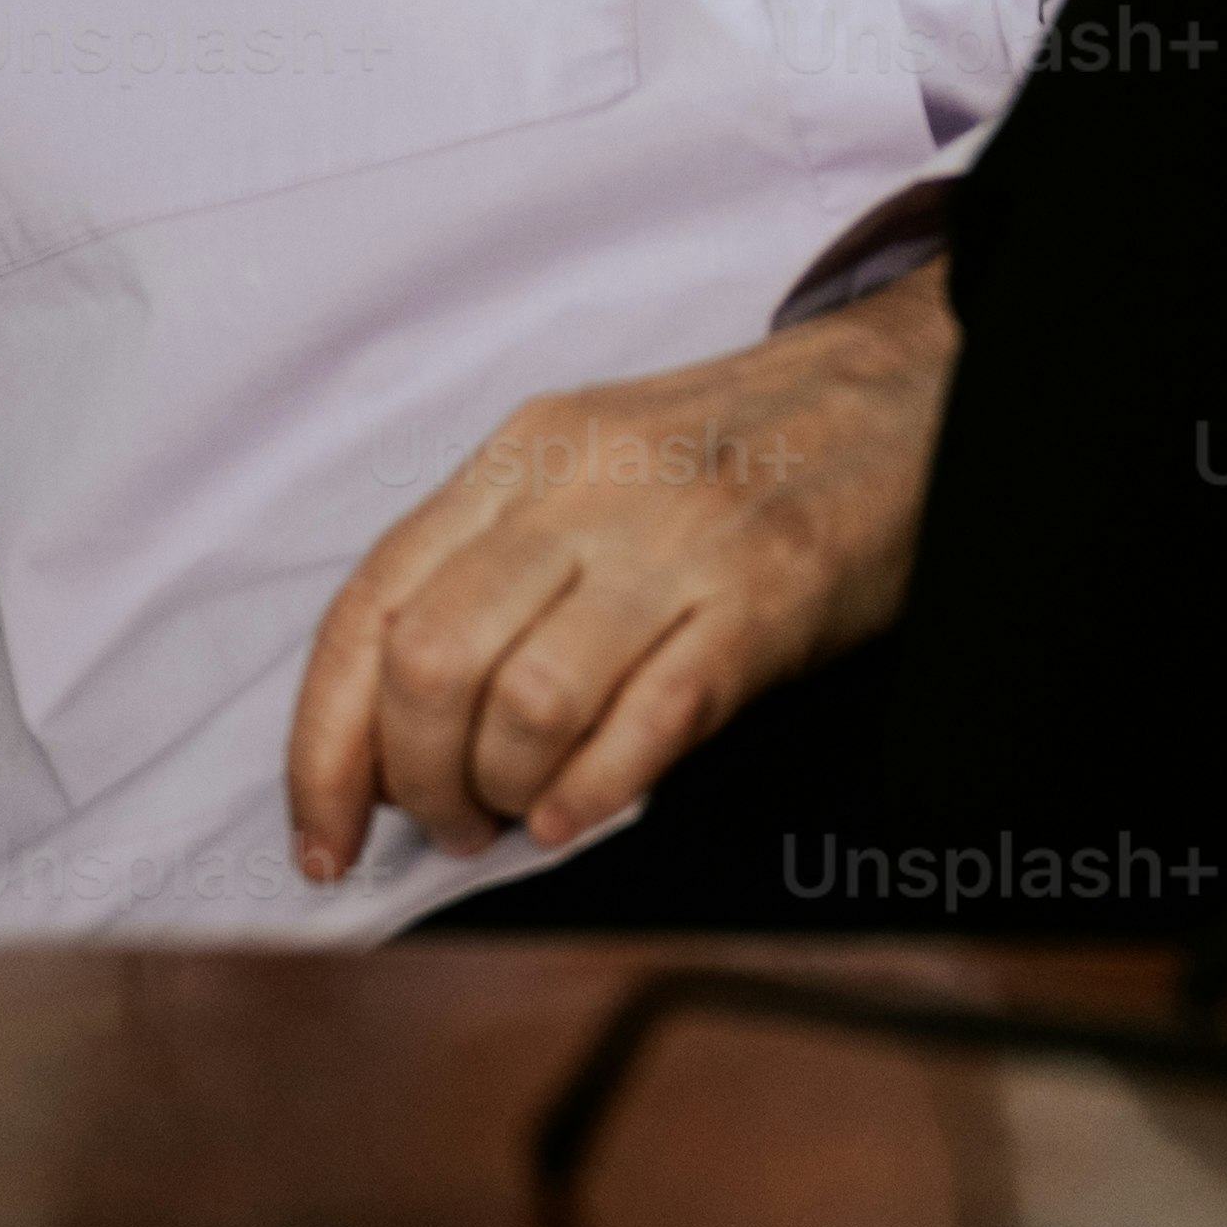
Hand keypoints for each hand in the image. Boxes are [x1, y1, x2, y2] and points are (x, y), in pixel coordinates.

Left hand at [284, 264, 951, 885]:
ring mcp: (676, 542)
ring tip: (521, 816)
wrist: (905, 393)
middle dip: (414, 781)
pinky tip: (578, 816)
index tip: (322, 833)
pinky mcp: (764, 600)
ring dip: (503, 794)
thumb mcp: (590, 469)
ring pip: (526, 701)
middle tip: (447, 824)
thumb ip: (495, 568)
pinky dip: (592, 792)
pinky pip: (649, 720)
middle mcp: (583, 488)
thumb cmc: (736, 454)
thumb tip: (397, 730)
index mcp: (521, 455)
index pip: (370, 607)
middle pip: (430, 661)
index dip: (324, 743)